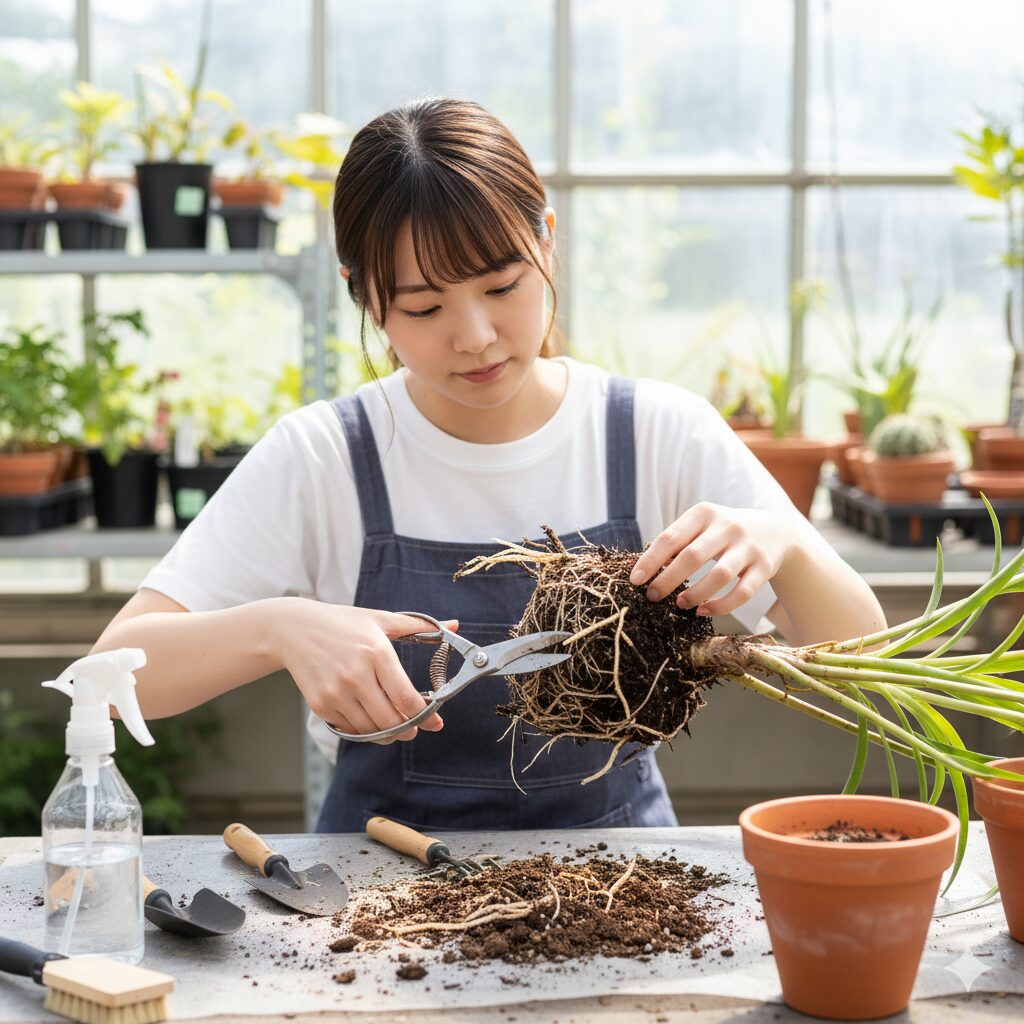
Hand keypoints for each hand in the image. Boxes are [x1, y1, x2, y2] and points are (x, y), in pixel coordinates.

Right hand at [274, 600, 456, 743]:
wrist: (293, 630)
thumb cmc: (342, 623)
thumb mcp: (380, 619)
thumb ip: (419, 627)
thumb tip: (455, 625)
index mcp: (377, 652)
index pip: (407, 698)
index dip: (425, 716)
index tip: (435, 722)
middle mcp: (356, 675)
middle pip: (391, 721)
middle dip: (408, 730)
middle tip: (414, 728)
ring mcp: (337, 692)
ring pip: (371, 730)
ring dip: (387, 734)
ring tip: (393, 724)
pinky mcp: (321, 705)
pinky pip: (350, 730)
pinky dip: (363, 730)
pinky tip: (368, 719)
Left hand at [629, 503, 793, 617]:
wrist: (775, 531)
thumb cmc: (723, 533)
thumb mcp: (702, 526)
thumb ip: (677, 542)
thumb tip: (644, 569)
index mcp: (704, 513)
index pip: (670, 537)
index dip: (650, 560)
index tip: (635, 580)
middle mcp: (727, 526)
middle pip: (692, 556)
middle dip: (668, 579)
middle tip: (652, 596)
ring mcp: (748, 546)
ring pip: (720, 575)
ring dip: (695, 593)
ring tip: (680, 604)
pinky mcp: (765, 566)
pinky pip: (743, 592)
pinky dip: (721, 605)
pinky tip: (704, 610)